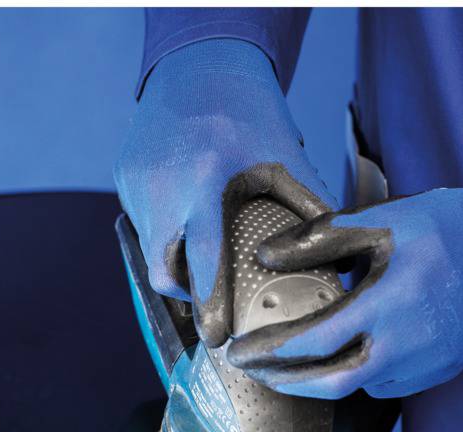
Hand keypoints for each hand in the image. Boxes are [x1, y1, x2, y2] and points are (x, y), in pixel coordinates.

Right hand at [113, 38, 334, 347]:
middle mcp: (160, 186)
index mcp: (203, 181)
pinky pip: (142, 222)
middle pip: (162, 269)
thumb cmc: (250, 110)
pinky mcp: (122, 175)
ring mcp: (134, 182)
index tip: (216, 338)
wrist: (200, 63)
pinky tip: (188, 225)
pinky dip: (164, 234)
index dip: (208, 304)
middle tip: (212, 309)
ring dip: (175, 264)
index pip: (199, 260)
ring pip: (149, 247)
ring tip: (203, 266)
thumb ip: (310, 207)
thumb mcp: (285, 156)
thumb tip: (339, 259)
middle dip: (186, 294)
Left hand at [226, 188, 462, 397]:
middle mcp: (403, 347)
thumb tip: (266, 256)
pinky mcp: (440, 370)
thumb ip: (319, 239)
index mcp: (383, 307)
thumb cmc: (447, 228)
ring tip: (290, 366)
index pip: (310, 343)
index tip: (237, 351)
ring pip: (358, 386)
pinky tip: (342, 360)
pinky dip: (357, 378)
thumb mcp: (381, 220)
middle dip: (285, 382)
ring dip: (319, 381)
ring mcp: (425, 365)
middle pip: (329, 384)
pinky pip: (387, 385)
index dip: (268, 352)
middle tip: (255, 371)